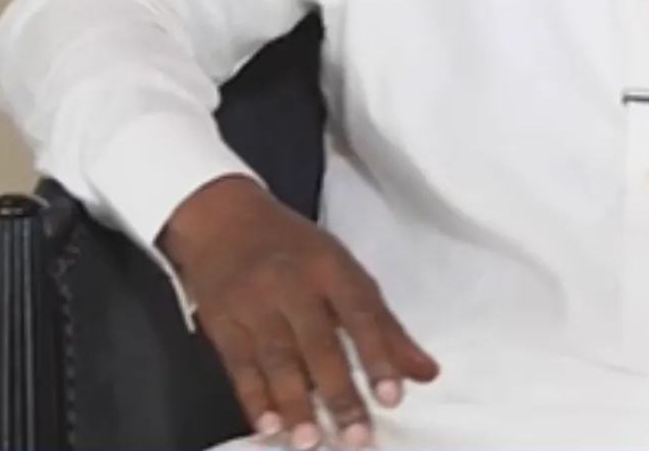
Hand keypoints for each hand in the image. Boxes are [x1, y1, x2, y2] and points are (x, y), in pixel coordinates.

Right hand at [160, 175, 438, 448]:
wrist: (223, 220)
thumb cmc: (295, 249)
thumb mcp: (343, 269)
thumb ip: (383, 324)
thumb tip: (426, 373)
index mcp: (330, 267)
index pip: (360, 313)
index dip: (378, 355)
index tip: (392, 397)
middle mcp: (292, 286)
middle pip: (318, 344)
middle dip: (339, 393)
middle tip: (357, 437)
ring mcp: (254, 305)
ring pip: (278, 360)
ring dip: (296, 405)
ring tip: (311, 441)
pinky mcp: (222, 324)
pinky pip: (240, 367)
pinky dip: (254, 399)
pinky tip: (270, 426)